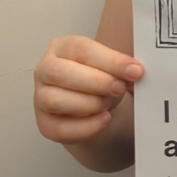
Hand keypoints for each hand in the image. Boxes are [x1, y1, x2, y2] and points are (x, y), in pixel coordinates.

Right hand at [33, 35, 141, 149]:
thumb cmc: (100, 79)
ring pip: (54, 100)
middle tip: (119, 88)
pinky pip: (60, 128)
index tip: (135, 71)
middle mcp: (45, 70)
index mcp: (63, 47)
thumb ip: (121, 67)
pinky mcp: (44, 123)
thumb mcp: (111, 67)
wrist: (93, 105)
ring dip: (88, 103)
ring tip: (108, 104)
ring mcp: (40, 97)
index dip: (110, 61)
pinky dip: (86, 127)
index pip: (82, 50)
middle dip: (95, 82)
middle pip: (60, 73)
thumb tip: (136, 71)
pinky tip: (104, 120)